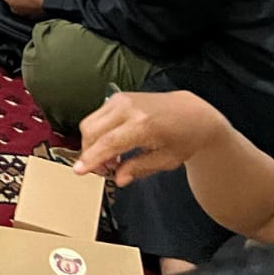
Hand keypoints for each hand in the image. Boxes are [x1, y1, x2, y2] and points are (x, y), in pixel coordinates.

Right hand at [76, 91, 229, 185]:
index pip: (108, 143)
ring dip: (92, 142)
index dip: (91, 159)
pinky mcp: (118, 97)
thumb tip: (119, 177)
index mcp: (143, 125)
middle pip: (91, 130)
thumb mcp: (167, 160)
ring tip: (110, 159)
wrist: (194, 113)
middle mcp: (129, 108)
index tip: (80, 171)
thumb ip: (139, 168)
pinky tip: (112, 144)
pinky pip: (96, 116)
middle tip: (100, 169)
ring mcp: (121, 99)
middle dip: (89, 152)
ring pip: (90, 122)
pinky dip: (97, 132)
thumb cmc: (185, 136)